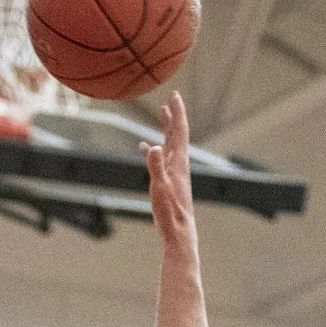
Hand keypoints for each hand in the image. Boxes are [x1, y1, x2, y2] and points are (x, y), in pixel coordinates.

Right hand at [144, 95, 196, 250]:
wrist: (179, 231)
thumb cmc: (170, 212)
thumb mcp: (159, 188)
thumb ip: (155, 167)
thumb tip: (153, 146)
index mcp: (178, 162)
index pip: (179, 131)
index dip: (177, 112)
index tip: (174, 95)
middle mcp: (179, 165)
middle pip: (176, 134)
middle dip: (173, 116)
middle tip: (169, 100)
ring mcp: (174, 173)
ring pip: (170, 145)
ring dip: (165, 129)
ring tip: (161, 116)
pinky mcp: (169, 182)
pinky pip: (161, 160)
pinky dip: (155, 150)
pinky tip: (146, 148)